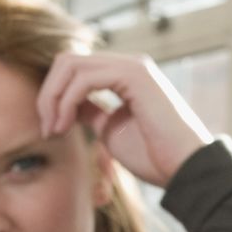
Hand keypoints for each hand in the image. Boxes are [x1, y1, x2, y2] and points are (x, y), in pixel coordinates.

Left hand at [37, 52, 213, 188]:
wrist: (185, 169)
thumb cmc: (154, 157)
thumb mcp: (111, 130)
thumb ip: (91, 112)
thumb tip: (69, 105)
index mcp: (124, 75)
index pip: (74, 68)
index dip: (53, 95)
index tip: (50, 129)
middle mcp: (129, 64)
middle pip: (68, 61)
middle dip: (48, 94)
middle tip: (47, 128)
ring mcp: (133, 66)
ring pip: (71, 65)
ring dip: (53, 98)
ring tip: (54, 129)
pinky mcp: (135, 75)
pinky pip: (85, 78)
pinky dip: (67, 100)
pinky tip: (66, 125)